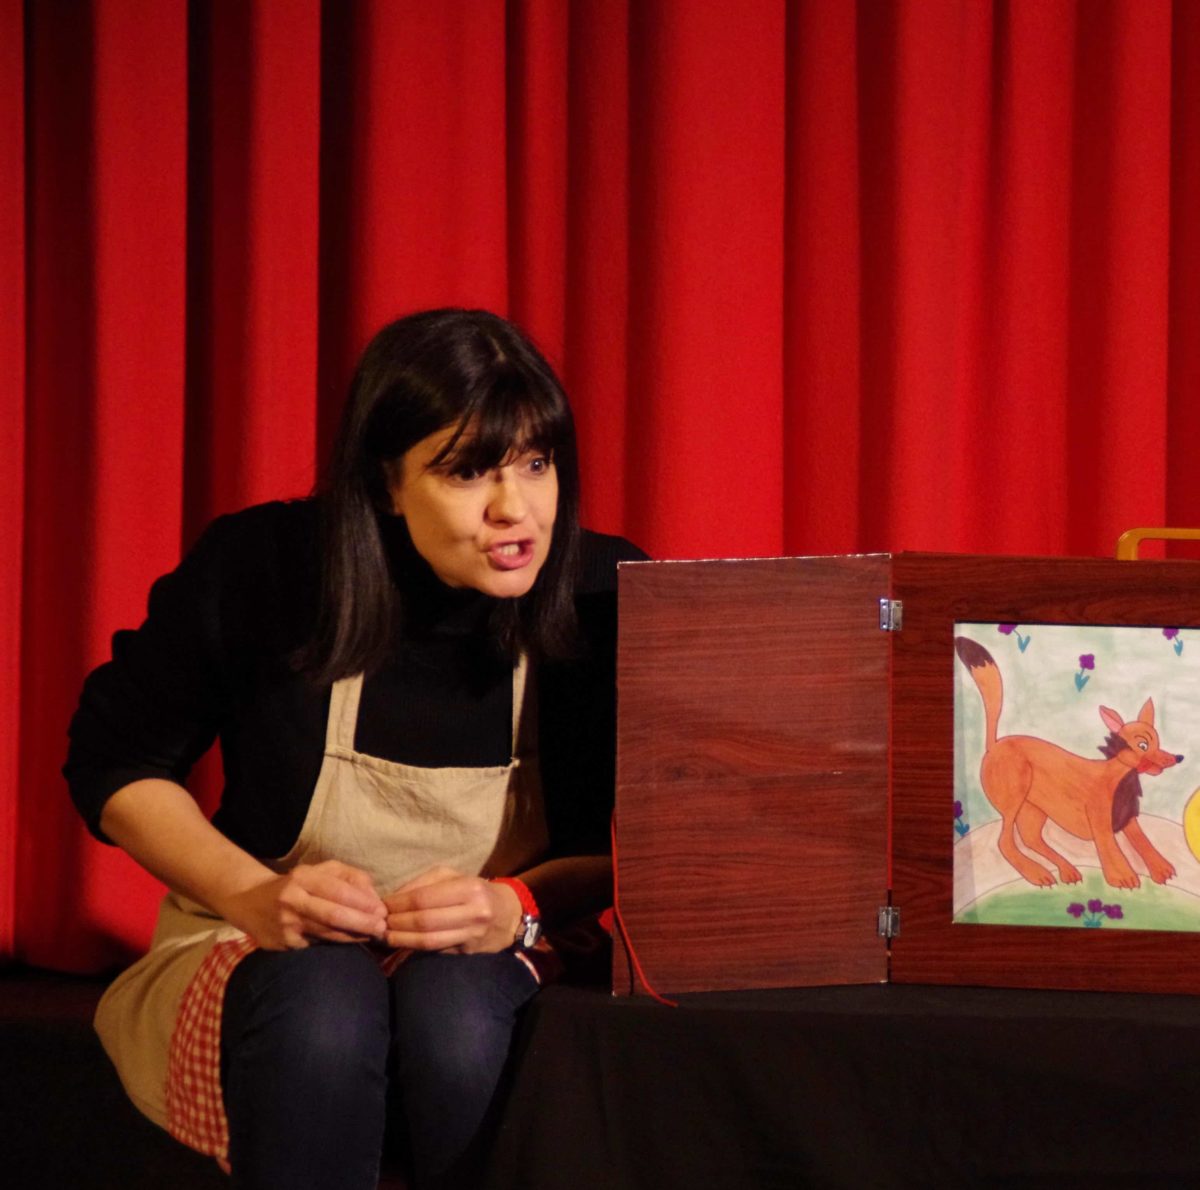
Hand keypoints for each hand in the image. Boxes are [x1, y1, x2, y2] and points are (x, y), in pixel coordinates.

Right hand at [216, 859, 386, 949]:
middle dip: (362, 923)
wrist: (250, 902)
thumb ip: (349, 876)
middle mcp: (292, 901)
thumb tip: (373, 895)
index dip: (362, 902)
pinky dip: (337, 945)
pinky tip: (352, 943)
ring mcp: (286, 925)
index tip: (382, 910)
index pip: (338, 890)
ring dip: (354, 937)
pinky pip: (317, 946)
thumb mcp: (319, 870)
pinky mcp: (283, 945)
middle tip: (382, 927)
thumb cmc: (296, 884)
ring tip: (373, 936)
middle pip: (333, 915)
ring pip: (327, 934)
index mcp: (302, 878)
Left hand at [382, 866, 522, 953]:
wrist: (509, 916)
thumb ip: (424, 883)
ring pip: (428, 940)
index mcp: (468, 888)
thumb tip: (393, 898)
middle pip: (424, 921)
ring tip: (385, 936)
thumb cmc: (476, 891)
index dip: (399, 903)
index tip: (382, 906)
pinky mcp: (467, 952)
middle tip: (379, 923)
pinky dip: (414, 948)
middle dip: (397, 923)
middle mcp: (473, 913)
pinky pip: (436, 951)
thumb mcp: (454, 877)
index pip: (424, 898)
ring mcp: (471, 935)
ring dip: (401, 940)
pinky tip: (401, 944)